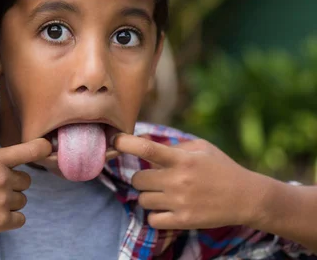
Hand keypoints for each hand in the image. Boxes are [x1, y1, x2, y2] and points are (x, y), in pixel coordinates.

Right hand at [0, 138, 51, 245]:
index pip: (30, 150)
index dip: (42, 147)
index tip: (47, 147)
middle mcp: (1, 179)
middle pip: (26, 179)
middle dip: (12, 182)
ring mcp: (2, 202)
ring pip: (22, 199)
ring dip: (9, 200)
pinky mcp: (0, 223)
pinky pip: (20, 219)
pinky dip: (10, 218)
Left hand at [114, 134, 263, 229]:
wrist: (247, 197)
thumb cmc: (220, 167)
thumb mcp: (200, 147)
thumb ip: (172, 144)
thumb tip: (142, 140)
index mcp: (182, 159)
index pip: (146, 148)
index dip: (125, 143)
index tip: (115, 140)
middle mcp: (178, 180)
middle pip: (137, 179)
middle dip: (143, 178)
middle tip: (155, 178)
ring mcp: (180, 202)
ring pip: (143, 199)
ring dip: (149, 196)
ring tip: (164, 194)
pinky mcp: (183, 221)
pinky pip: (152, 219)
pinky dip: (156, 215)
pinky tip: (167, 209)